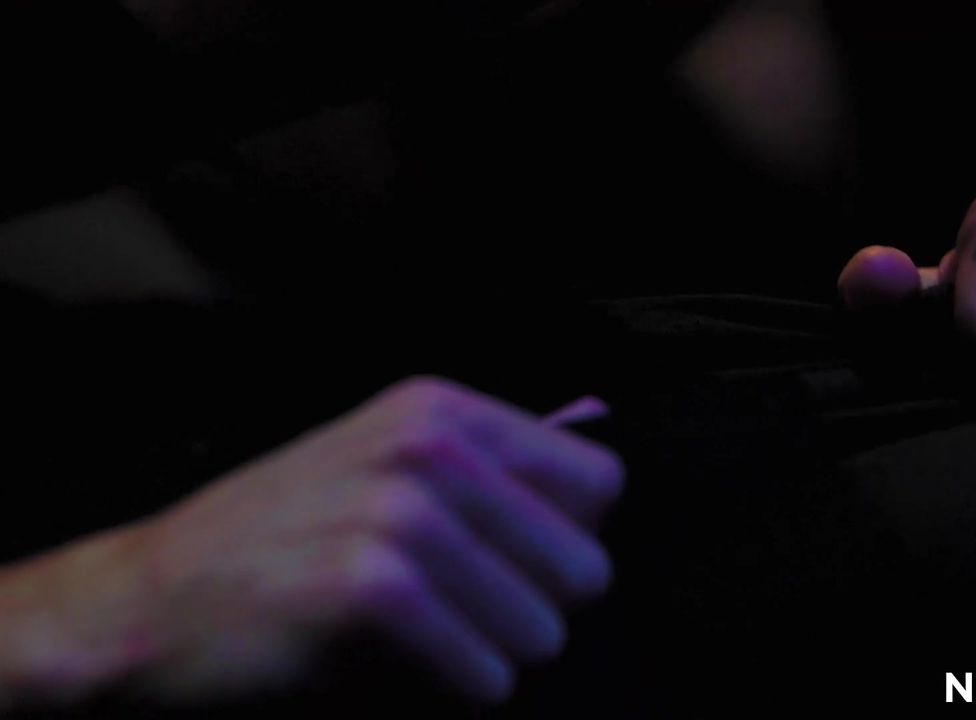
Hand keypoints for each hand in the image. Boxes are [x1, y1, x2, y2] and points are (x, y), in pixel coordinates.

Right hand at [0, 377, 622, 707]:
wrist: (149, 605)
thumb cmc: (280, 544)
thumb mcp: (381, 467)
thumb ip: (489, 476)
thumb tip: (603, 503)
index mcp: (443, 412)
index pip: (601, 482)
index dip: (569, 539)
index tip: (516, 565)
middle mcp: (429, 448)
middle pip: (584, 567)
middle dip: (533, 610)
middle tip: (457, 615)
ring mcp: (400, 516)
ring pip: (543, 631)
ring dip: (491, 657)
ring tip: (419, 639)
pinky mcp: (372, 591)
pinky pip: (488, 676)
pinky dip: (454, 691)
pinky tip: (393, 669)